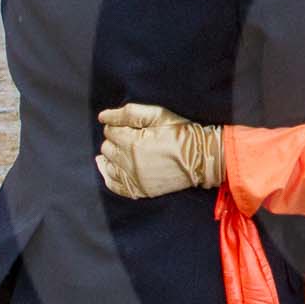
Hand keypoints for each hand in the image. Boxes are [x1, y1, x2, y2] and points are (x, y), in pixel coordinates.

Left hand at [96, 103, 225, 197]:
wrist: (201, 158)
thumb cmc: (182, 133)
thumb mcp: (158, 115)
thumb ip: (128, 113)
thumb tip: (103, 117)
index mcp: (132, 142)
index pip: (109, 130)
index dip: (118, 125)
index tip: (130, 125)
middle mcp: (130, 163)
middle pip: (107, 148)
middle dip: (115, 140)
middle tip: (132, 136)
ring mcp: (134, 179)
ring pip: (108, 166)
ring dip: (112, 156)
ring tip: (125, 150)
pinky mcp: (140, 190)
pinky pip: (114, 186)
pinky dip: (111, 176)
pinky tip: (114, 168)